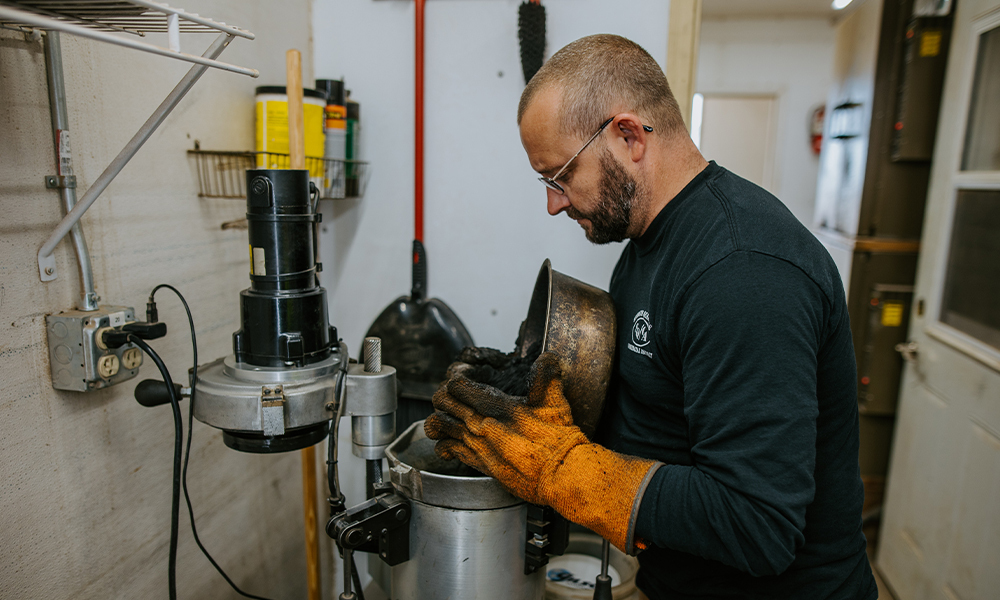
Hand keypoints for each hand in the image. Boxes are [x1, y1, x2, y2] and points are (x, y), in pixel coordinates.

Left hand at [425, 351, 586, 504]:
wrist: (560, 475)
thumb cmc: (558, 440)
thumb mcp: (554, 402)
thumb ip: (546, 377)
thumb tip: (547, 358)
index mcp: (496, 406)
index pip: (457, 385)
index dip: (456, 379)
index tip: (461, 379)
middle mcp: (481, 424)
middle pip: (443, 402)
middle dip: (444, 396)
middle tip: (450, 396)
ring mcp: (477, 445)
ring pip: (440, 426)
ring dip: (439, 419)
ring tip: (444, 417)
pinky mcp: (479, 463)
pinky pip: (448, 450)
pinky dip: (444, 445)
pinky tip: (448, 444)